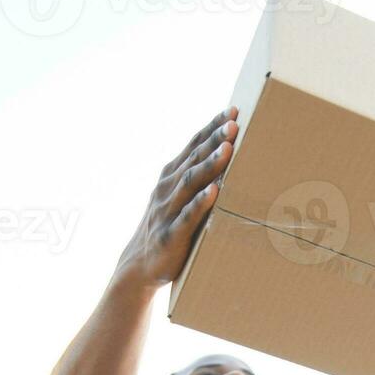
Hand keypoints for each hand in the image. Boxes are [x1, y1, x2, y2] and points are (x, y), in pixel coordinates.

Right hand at [112, 107, 239, 290]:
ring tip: (228, 149)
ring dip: (210, 165)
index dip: (212, 127)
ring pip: (190, 183)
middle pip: (194, 159)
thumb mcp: (179, 198)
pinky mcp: (171, 235)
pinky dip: (200, 204)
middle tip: (234, 123)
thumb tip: (228, 155)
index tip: (233, 111)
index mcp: (171, 176)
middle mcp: (168, 188)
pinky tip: (214, 192)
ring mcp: (168, 210)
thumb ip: (197, 178)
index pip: (194, 145)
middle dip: (215, 140)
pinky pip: (187, 216)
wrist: (140, 264)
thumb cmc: (168, 226)